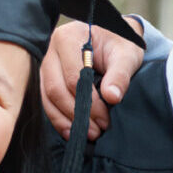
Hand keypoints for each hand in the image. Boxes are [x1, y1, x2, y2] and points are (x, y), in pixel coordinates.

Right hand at [39, 17, 149, 139]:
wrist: (112, 39)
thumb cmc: (119, 44)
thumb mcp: (126, 55)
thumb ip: (120, 74)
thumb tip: (112, 97)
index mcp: (69, 38)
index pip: (73, 77)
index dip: (88, 102)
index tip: (104, 119)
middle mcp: (50, 50)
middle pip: (56, 89)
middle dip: (76, 114)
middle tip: (96, 131)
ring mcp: (45, 65)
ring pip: (48, 99)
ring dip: (66, 120)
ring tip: (87, 134)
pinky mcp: (45, 78)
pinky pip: (47, 102)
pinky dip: (59, 119)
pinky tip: (72, 131)